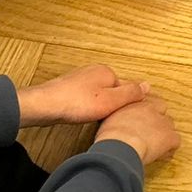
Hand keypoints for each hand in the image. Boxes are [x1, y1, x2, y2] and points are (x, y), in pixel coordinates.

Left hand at [18, 63, 146, 127]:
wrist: (43, 106)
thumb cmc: (75, 103)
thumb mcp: (110, 101)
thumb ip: (130, 93)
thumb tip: (147, 85)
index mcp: (106, 71)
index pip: (126, 87)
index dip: (126, 104)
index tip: (125, 117)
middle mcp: (94, 71)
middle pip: (112, 90)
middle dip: (112, 105)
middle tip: (109, 120)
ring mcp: (79, 79)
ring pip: (98, 95)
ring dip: (98, 107)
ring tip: (95, 120)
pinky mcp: (68, 89)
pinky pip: (85, 98)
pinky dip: (87, 108)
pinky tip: (82, 116)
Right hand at [95, 88, 179, 166]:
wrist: (119, 146)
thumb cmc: (109, 137)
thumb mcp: (108, 119)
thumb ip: (117, 116)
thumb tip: (117, 122)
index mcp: (135, 103)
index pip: (147, 100)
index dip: (146, 111)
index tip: (142, 119)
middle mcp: (150, 109)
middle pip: (161, 109)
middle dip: (157, 118)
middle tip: (149, 131)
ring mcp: (162, 122)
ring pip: (169, 125)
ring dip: (163, 133)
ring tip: (154, 145)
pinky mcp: (169, 137)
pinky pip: (175, 141)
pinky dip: (170, 148)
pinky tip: (162, 155)